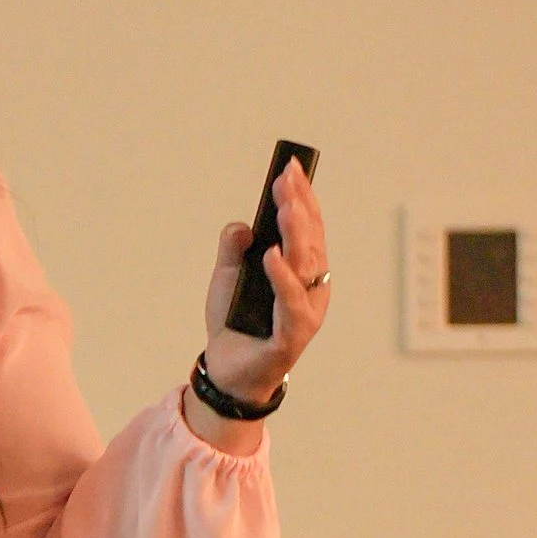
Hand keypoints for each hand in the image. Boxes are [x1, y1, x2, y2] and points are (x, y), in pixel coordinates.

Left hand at [197, 159, 330, 406]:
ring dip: (296, 234)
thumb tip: (243, 226)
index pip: (307, 227)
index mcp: (301, 270)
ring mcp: (306, 311)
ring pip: (306, 266)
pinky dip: (282, 278)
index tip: (290, 167)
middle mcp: (311, 287)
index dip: (301, 196)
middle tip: (286, 179)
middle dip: (299, 206)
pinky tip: (272, 256)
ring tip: (283, 208)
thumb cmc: (233, 321)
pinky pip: (291, 302)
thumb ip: (234, 248)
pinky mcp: (293, 335)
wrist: (225, 371)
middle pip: (310, 240)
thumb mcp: (227, 276)